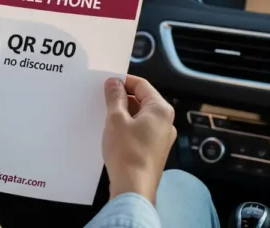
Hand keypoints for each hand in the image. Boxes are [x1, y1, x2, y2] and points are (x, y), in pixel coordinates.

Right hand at [102, 75, 175, 203]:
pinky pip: (141, 131)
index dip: (123, 81)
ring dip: (124, 114)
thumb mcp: (116, 119)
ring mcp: (162, 138)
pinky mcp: (155, 151)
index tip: (107, 83)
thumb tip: (114, 82)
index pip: (142, 85)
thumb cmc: (127, 151)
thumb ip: (115, 97)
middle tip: (103, 100)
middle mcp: (166, 122)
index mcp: (161, 110)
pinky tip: (114, 133)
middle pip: (143, 100)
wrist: (133, 187)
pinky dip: (128, 127)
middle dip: (123, 98)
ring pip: (141, 117)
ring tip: (105, 117)